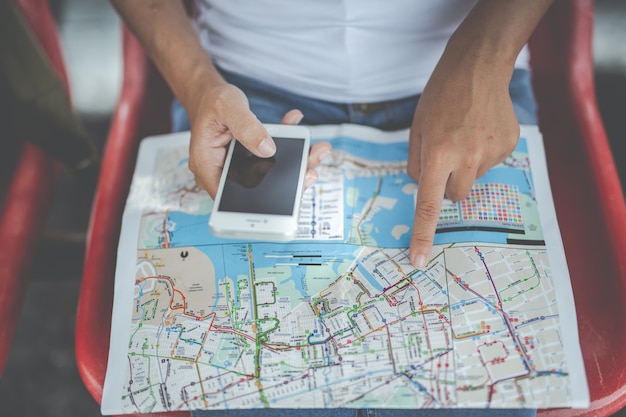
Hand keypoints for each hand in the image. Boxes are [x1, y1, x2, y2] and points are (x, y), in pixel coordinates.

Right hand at [187, 83, 330, 197]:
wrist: (209, 94)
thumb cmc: (212, 101)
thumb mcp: (229, 107)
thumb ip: (247, 128)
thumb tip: (268, 149)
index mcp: (207, 165)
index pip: (230, 196)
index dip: (259, 199)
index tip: (289, 193)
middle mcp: (222, 171)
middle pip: (255, 187)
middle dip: (287, 180)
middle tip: (312, 169)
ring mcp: (237, 167)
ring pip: (268, 174)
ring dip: (295, 163)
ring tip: (317, 150)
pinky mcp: (249, 159)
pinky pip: (271, 159)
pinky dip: (288, 145)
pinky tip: (298, 128)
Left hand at [407, 64, 518, 268]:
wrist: (479, 67)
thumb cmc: (440, 96)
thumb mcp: (416, 129)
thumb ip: (417, 164)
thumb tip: (424, 188)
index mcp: (438, 154)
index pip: (429, 205)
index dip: (423, 235)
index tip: (418, 260)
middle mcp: (467, 158)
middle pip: (455, 196)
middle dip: (446, 183)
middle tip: (445, 155)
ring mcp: (492, 153)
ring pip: (472, 179)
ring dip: (465, 166)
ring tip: (464, 134)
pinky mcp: (509, 146)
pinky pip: (489, 163)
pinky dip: (482, 153)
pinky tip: (480, 130)